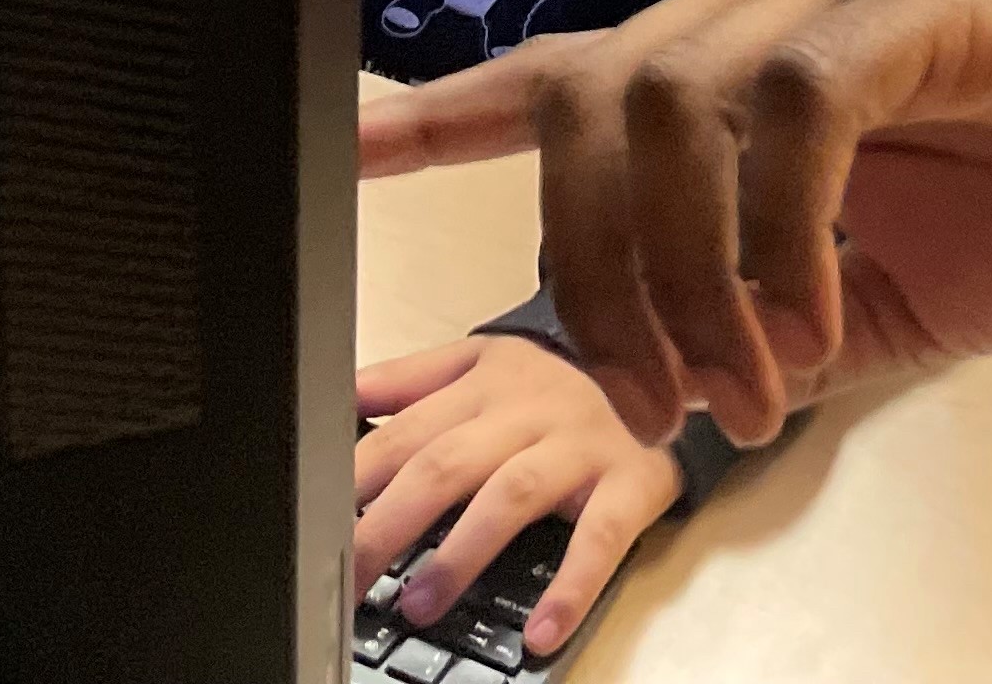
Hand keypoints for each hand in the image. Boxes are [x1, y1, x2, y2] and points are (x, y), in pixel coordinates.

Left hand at [353, 334, 683, 657]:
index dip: (359, 479)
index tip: (319, 522)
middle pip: (446, 463)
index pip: (407, 432)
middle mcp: (528, 409)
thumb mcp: (485, 360)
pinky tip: (541, 631)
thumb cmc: (561, 382)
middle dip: (389, 524)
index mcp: (484, 382)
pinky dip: (570, 587)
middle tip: (352, 576)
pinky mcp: (629, 484)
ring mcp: (581, 445)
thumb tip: (342, 394)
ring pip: (512, 495)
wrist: (672, 365)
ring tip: (420, 604)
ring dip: (461, 554)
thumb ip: (412, 379)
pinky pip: (599, 538)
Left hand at [358, 0, 991, 448]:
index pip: (571, 68)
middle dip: (588, 271)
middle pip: (589, 98)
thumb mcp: (898, 293)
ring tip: (749, 387)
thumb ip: (785, 316)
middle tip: (661, 403)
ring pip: (670, 98)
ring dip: (680, 273)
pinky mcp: (927, 2)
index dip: (452, 106)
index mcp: (750, 56)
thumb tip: (688, 384)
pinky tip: (820, 323)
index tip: (353, 148)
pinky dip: (778, 232)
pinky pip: (794, 104)